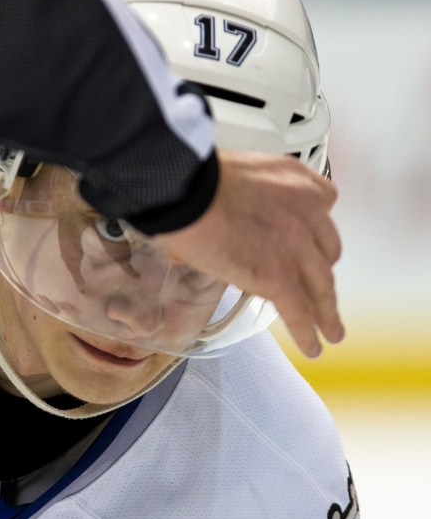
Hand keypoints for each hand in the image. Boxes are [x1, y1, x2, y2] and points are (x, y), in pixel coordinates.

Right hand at [157, 149, 342, 357]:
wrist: (187, 190)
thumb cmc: (195, 178)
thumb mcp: (235, 173)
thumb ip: (242, 197)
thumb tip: (222, 220)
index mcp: (296, 180)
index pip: (323, 205)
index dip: (314, 228)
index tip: (308, 238)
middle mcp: (307, 212)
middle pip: (326, 251)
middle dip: (320, 271)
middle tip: (316, 286)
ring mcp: (297, 247)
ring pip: (321, 287)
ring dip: (326, 310)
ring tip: (330, 329)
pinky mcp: (280, 277)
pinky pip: (300, 311)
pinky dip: (307, 332)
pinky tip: (312, 345)